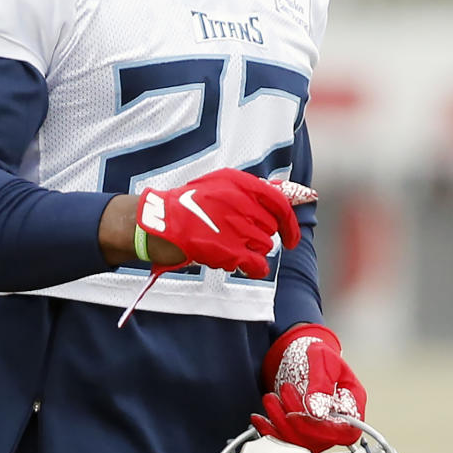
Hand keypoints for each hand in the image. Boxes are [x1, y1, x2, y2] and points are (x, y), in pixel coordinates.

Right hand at [136, 168, 299, 278]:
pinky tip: (247, 266)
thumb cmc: (188, 204)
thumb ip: (250, 190)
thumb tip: (283, 192)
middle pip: (271, 226)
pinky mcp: (229, 251)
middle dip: (261, 234)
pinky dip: (256, 268)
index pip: (279, 202)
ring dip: (254, 250)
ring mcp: (237, 228)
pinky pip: (258, 264)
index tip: (291, 235)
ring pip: (265, 245)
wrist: (161, 223)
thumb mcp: (219, 183)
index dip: (290, 222)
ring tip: (232, 247)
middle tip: (241, 237)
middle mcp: (242, 204)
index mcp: (240, 184)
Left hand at [251, 323, 366, 452]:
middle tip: (281, 395)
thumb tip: (318, 411)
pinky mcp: (302, 430)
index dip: (321, 429)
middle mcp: (338, 420)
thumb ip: (322, 383)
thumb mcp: (322, 358)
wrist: (302, 352)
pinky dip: (271, 432)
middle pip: (320, 440)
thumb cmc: (318, 353)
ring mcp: (319, 427)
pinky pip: (288, 441)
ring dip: (280, 425)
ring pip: (302, 443)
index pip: (345, 431)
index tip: (298, 413)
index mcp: (352, 403)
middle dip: (295, 422)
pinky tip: (261, 419)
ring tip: (270, 399)